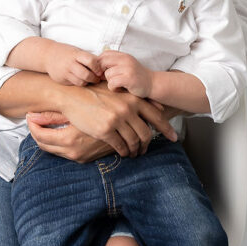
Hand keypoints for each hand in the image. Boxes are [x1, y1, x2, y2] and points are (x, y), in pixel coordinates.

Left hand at [26, 112, 115, 162]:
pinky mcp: (86, 158)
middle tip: (33, 121)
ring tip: (42, 127)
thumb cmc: (99, 111)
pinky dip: (57, 145)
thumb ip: (53, 116)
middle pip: (44, 146)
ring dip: (45, 140)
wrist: (124, 124)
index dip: (32, 127)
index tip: (29, 118)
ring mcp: (80, 157)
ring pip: (53, 151)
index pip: (40, 137)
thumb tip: (31, 115)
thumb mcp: (76, 112)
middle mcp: (74, 151)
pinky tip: (56, 134)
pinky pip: (63, 153)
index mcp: (70, 139)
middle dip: (36, 134)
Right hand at [46, 43, 102, 86]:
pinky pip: (74, 84)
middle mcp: (70, 63)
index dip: (97, 67)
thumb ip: (88, 58)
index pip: (90, 61)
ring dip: (87, 82)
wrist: (47, 55)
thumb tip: (104, 66)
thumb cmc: (66, 53)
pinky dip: (79, 82)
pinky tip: (79, 79)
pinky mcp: (61, 79)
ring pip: (81, 82)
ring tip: (89, 79)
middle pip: (86, 75)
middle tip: (97, 78)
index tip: (100, 71)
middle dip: (94, 78)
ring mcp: (65, 72)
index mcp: (76, 54)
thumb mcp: (77, 51)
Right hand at [53, 82, 176, 156]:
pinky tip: (122, 153)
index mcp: (133, 99)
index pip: (156, 117)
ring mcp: (116, 120)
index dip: (167, 129)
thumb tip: (160, 109)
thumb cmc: (96, 93)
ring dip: (135, 151)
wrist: (72, 96)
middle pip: (146, 134)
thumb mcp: (119, 91)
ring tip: (133, 153)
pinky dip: (124, 152)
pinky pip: (120, 146)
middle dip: (147, 145)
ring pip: (134, 142)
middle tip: (144, 151)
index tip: (174, 138)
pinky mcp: (105, 130)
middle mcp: (127, 109)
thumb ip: (138, 99)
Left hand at [99, 50, 153, 97]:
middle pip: (102, 63)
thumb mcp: (125, 65)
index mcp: (123, 55)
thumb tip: (95, 67)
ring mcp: (128, 68)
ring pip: (107, 75)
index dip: (100, 64)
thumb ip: (113, 63)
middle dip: (102, 73)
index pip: (104, 54)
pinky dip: (114, 88)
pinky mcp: (129, 78)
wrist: (152, 84)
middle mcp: (125, 59)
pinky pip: (112, 83)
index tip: (104, 72)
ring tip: (119, 84)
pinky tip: (121, 88)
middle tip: (110, 79)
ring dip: (110, 82)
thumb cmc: (136, 76)